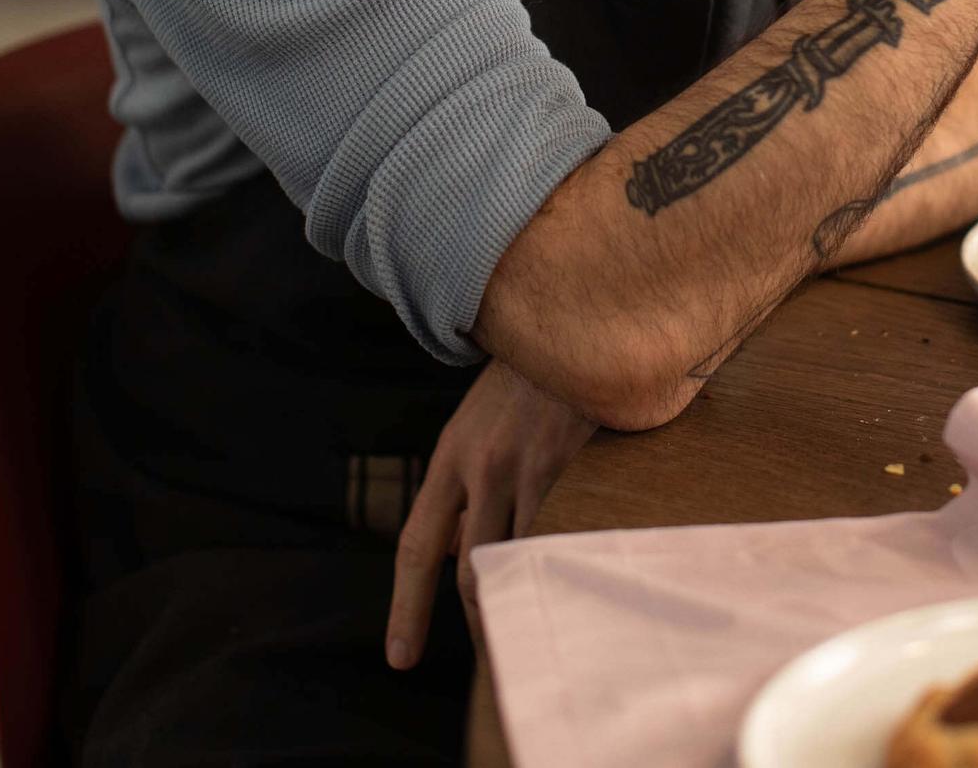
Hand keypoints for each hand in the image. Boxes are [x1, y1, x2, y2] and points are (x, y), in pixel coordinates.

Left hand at [385, 359, 595, 665]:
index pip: (419, 546)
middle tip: (494, 658)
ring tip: (538, 631)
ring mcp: (530, 469)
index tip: (400, 657)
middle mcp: (484, 467)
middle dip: (481, 621)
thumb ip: (469, 480)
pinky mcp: (573, 469)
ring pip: (518, 562)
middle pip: (472, 571)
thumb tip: (458, 552)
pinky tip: (577, 587)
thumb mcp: (482, 419)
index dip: (407, 607)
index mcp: (453, 454)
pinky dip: (566, 569)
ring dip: (526, 600)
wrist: (576, 319)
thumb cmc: (532, 372)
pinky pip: (564, 539)